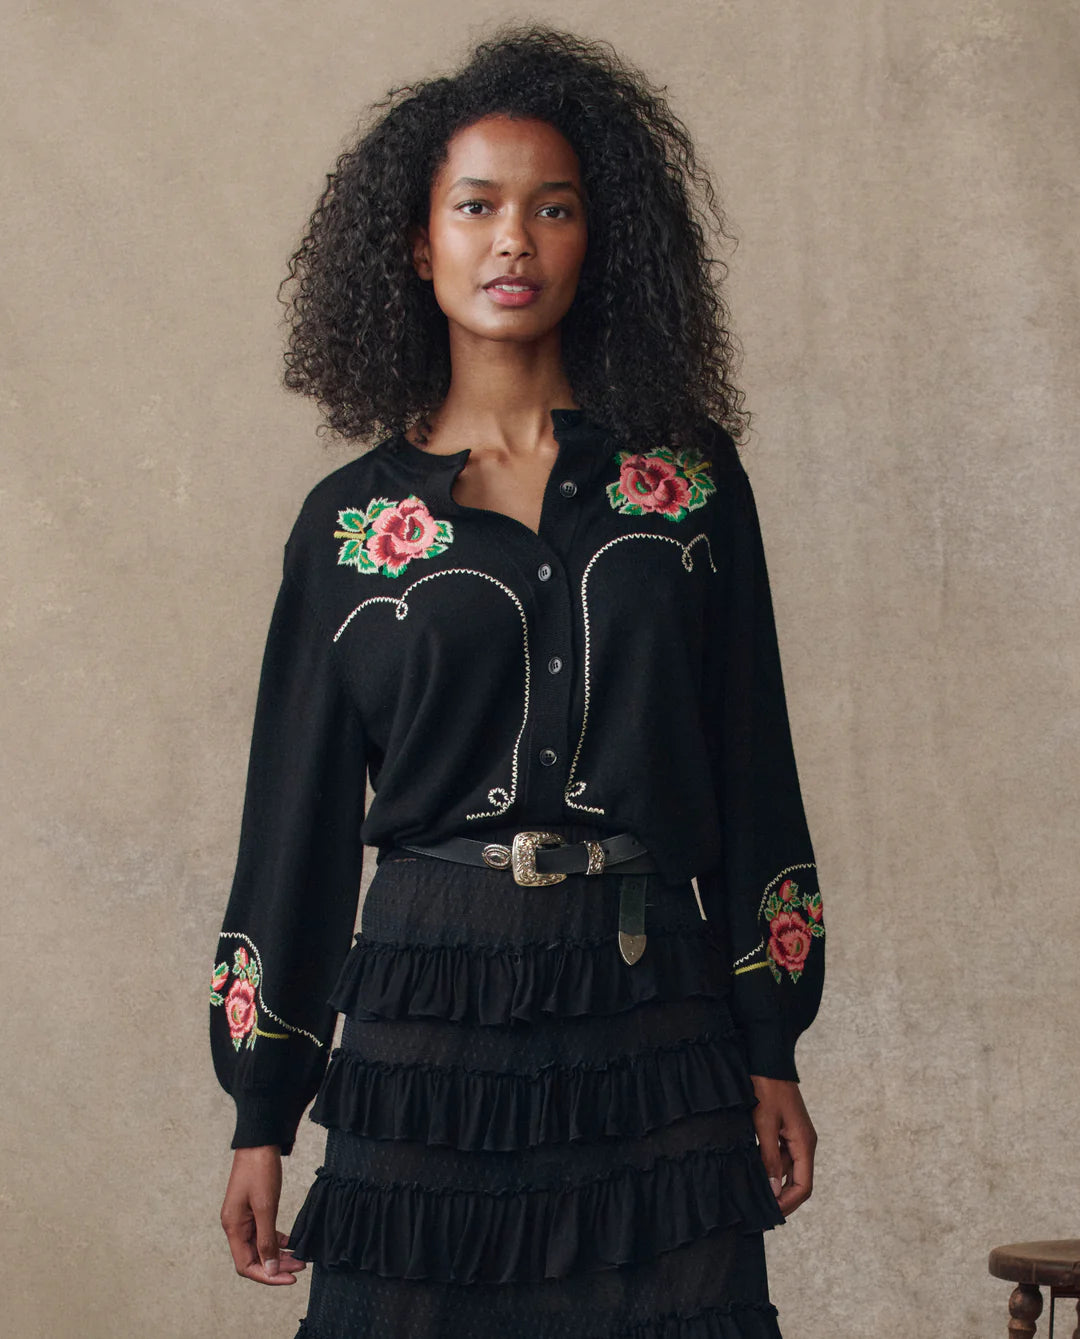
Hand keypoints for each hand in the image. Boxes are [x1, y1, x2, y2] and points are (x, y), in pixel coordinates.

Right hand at [220, 1145, 306, 1284]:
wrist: (259, 1140)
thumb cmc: (260, 1170)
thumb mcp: (266, 1207)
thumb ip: (266, 1239)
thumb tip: (269, 1269)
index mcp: (233, 1227)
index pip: (246, 1265)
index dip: (268, 1276)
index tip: (291, 1278)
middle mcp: (235, 1225)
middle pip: (253, 1258)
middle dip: (277, 1266)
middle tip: (301, 1267)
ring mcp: (243, 1217)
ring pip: (260, 1246)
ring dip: (279, 1254)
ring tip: (300, 1258)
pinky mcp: (252, 1209)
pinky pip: (263, 1232)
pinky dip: (277, 1239)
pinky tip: (292, 1242)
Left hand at [749, 1075, 815, 1216]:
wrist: (768, 1059)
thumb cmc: (767, 1088)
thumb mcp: (765, 1123)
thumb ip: (769, 1157)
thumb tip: (774, 1191)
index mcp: (805, 1143)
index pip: (804, 1186)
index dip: (788, 1203)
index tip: (769, 1213)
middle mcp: (803, 1143)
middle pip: (797, 1181)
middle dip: (780, 1198)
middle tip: (759, 1211)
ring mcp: (794, 1136)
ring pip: (786, 1169)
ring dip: (773, 1183)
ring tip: (752, 1195)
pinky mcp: (783, 1130)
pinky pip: (779, 1155)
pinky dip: (768, 1166)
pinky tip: (752, 1172)